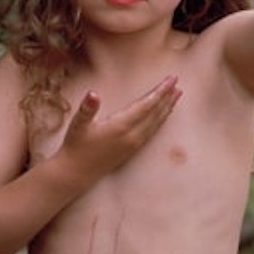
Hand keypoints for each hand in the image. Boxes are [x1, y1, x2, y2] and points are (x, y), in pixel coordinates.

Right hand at [59, 75, 180, 179]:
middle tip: (178, 82)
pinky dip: (160, 120)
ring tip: (177, 95)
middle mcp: (132, 136)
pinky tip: (163, 115)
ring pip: (156, 123)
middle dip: (168, 97)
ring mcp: (133, 144)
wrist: (75, 173)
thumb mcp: (78, 125)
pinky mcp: (132, 150)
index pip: (146, 106)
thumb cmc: (76, 146)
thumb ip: (87, 109)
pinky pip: (152, 131)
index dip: (160, 91)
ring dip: (167, 108)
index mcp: (121, 127)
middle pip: (155, 114)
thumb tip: (93, 94)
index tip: (172, 79)